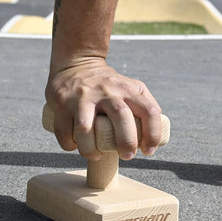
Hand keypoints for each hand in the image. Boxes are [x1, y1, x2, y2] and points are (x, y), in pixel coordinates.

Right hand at [45, 59, 161, 160]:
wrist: (77, 64)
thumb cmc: (109, 84)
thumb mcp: (131, 87)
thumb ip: (146, 103)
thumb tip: (158, 131)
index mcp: (128, 90)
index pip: (149, 110)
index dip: (153, 134)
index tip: (149, 151)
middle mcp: (107, 91)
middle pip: (121, 117)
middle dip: (126, 142)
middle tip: (127, 156)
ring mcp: (84, 97)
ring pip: (86, 128)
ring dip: (91, 149)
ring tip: (96, 154)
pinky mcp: (63, 103)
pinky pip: (64, 130)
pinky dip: (69, 144)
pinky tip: (74, 146)